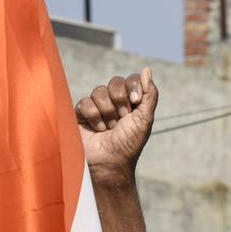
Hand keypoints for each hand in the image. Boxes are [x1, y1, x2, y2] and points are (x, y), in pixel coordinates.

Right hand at [75, 68, 158, 184]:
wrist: (110, 162)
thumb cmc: (129, 144)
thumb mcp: (145, 119)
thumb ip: (149, 94)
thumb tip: (147, 69)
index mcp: (131, 101)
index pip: (132, 79)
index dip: (133, 87)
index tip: (135, 102)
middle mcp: (114, 101)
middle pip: (115, 83)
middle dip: (120, 102)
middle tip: (121, 119)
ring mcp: (97, 106)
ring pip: (99, 92)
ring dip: (107, 113)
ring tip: (109, 128)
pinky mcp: (81, 113)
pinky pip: (85, 102)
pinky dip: (93, 117)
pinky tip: (97, 130)